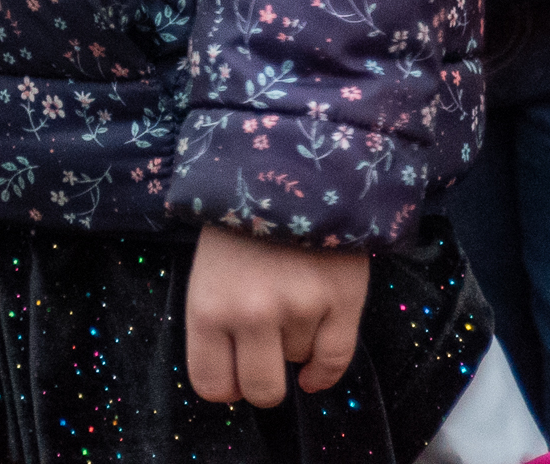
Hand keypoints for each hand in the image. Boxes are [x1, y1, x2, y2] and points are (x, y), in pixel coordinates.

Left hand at [184, 226, 367, 406]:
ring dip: (293, 342)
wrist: (290, 159)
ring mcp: (301, 308)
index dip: (225, 385)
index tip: (233, 374)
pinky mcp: (343, 299)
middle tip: (263, 360)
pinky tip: (312, 373)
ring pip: (298, 361)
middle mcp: (251, 314)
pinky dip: (324, 373)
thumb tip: (234, 378)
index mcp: (207, 307)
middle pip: (261, 389)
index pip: (211, 383)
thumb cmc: (238, 217)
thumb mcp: (207, 268)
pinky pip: (336, 359)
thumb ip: (216, 321)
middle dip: (262, 382)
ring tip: (289, 298)